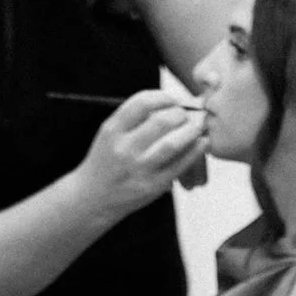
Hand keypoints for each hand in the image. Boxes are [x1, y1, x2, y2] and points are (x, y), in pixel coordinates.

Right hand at [73, 88, 208, 226]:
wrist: (93, 199)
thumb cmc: (106, 161)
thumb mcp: (109, 134)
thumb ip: (133, 118)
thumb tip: (169, 103)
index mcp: (113, 130)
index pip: (142, 102)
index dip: (163, 97)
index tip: (171, 100)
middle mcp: (125, 149)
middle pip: (162, 121)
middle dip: (180, 113)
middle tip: (186, 115)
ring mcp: (139, 169)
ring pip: (173, 143)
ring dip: (190, 131)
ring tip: (198, 126)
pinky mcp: (152, 186)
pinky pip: (179, 165)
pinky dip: (195, 152)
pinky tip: (202, 143)